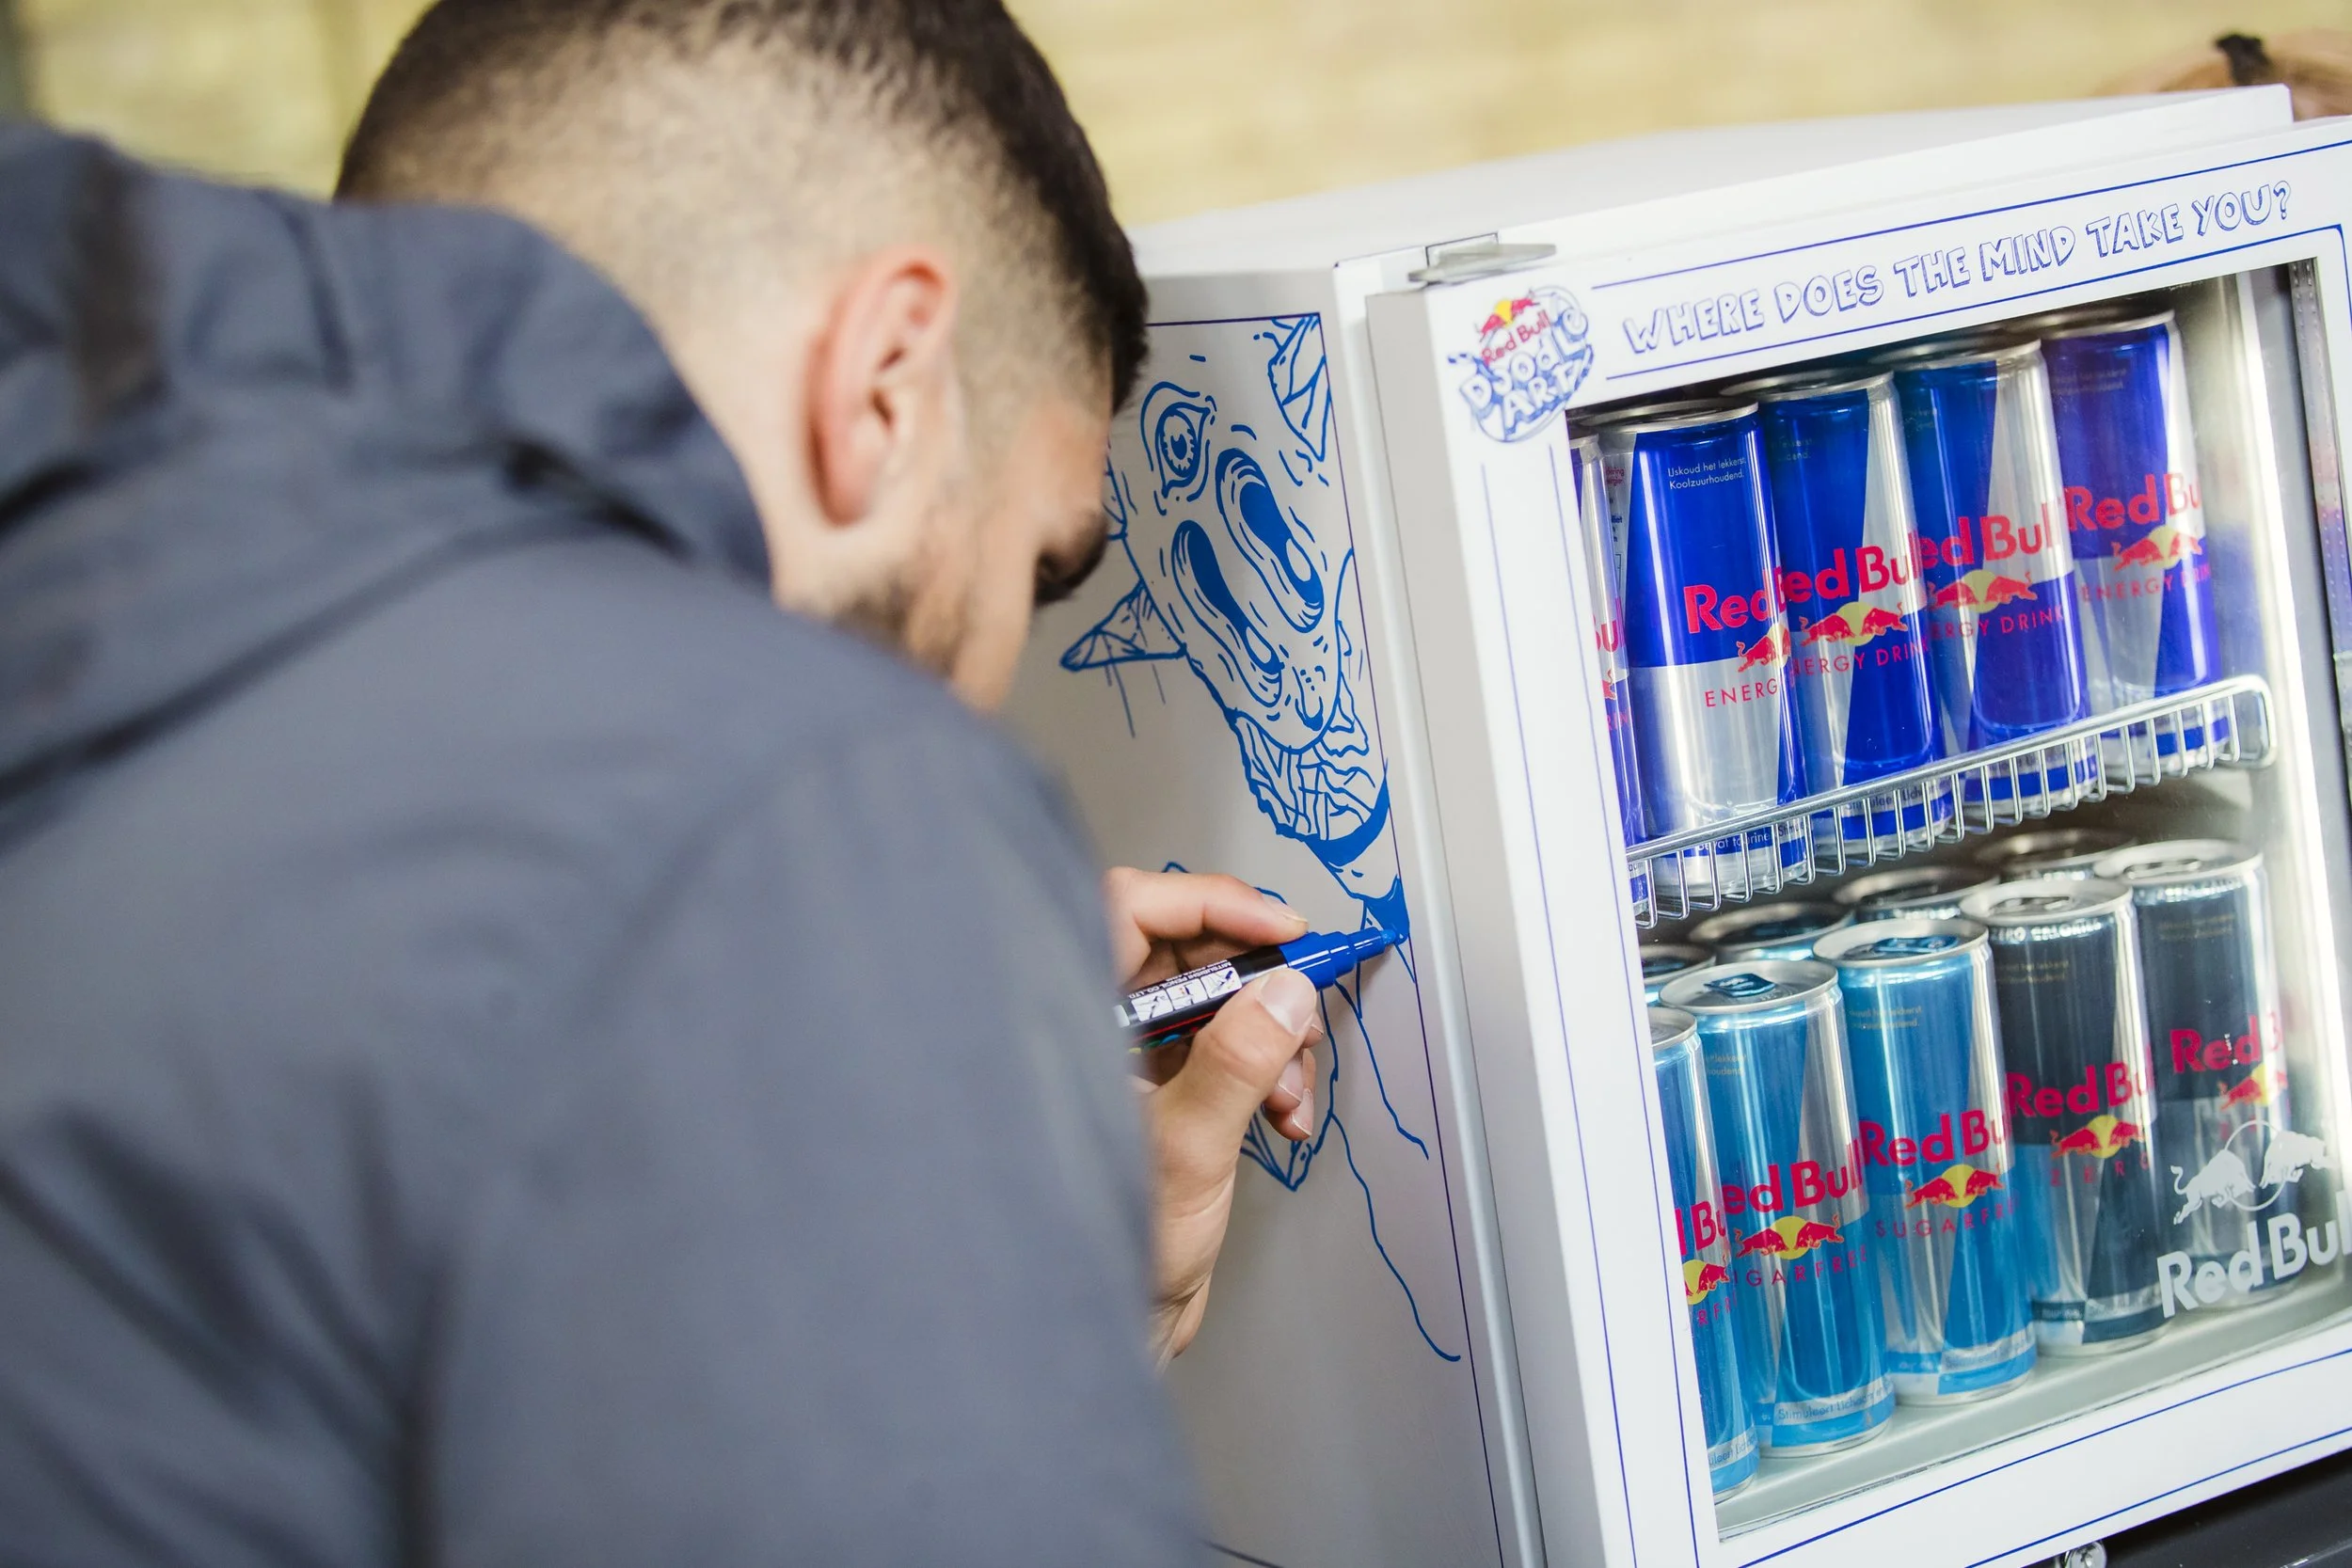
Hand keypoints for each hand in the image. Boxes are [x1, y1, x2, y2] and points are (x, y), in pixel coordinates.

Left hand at [1103, 868, 1322, 1366]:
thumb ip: (1236, 1064)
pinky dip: (1263, 1069)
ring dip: (1270, 1034)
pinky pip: (1221, 1045)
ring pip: (1212, 999)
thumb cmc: (1096, 1255)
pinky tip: (1283, 1110)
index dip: (1210, 903)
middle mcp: (1089, 1027)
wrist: (1104, 1328)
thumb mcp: (1183, 1152)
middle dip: (1256, 981)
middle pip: (1182, 949)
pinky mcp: (1157, 1089)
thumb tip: (1282, 993)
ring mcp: (1123, 1058)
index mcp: (1066, 1020)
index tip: (1279, 929)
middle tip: (1300, 1008)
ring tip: (1289, 1089)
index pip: (1131, 910)